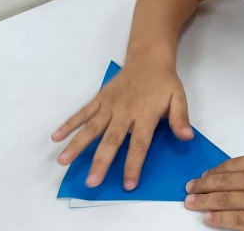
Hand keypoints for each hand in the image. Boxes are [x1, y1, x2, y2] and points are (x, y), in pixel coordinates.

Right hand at [50, 65, 193, 189]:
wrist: (148, 58)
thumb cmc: (164, 82)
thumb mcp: (179, 98)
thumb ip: (180, 118)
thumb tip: (187, 137)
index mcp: (145, 115)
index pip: (139, 144)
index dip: (133, 164)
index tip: (128, 184)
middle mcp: (124, 112)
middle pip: (111, 140)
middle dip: (100, 161)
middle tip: (91, 182)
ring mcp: (109, 106)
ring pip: (91, 128)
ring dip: (76, 144)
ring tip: (63, 161)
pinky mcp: (99, 99)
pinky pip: (82, 113)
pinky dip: (69, 124)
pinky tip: (56, 137)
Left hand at [184, 149, 243, 230]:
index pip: (228, 167)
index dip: (211, 172)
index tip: (202, 176)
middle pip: (221, 183)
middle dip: (201, 186)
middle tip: (188, 189)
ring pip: (224, 200)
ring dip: (204, 201)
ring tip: (191, 203)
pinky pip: (237, 220)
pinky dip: (220, 218)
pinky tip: (209, 217)